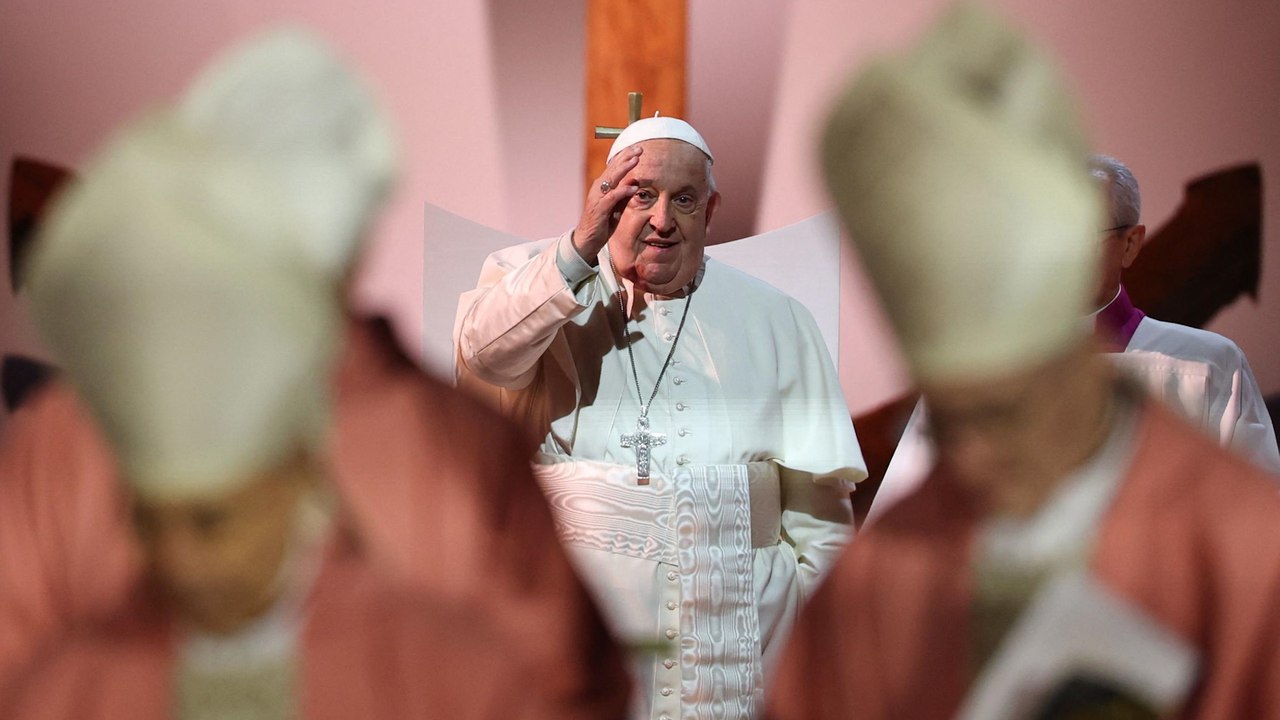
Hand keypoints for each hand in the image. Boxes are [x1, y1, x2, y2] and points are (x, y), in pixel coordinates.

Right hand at [573, 146, 640, 263]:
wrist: (587, 239)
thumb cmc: (602, 222)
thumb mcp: (616, 206)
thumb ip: (624, 194)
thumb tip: (635, 182)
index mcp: (602, 186)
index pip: (614, 167)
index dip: (625, 157)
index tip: (638, 148)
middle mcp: (599, 188)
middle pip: (613, 168)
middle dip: (626, 157)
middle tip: (639, 148)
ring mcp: (598, 198)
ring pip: (612, 179)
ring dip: (624, 168)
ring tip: (636, 160)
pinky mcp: (600, 209)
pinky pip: (612, 197)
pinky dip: (622, 191)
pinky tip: (633, 187)